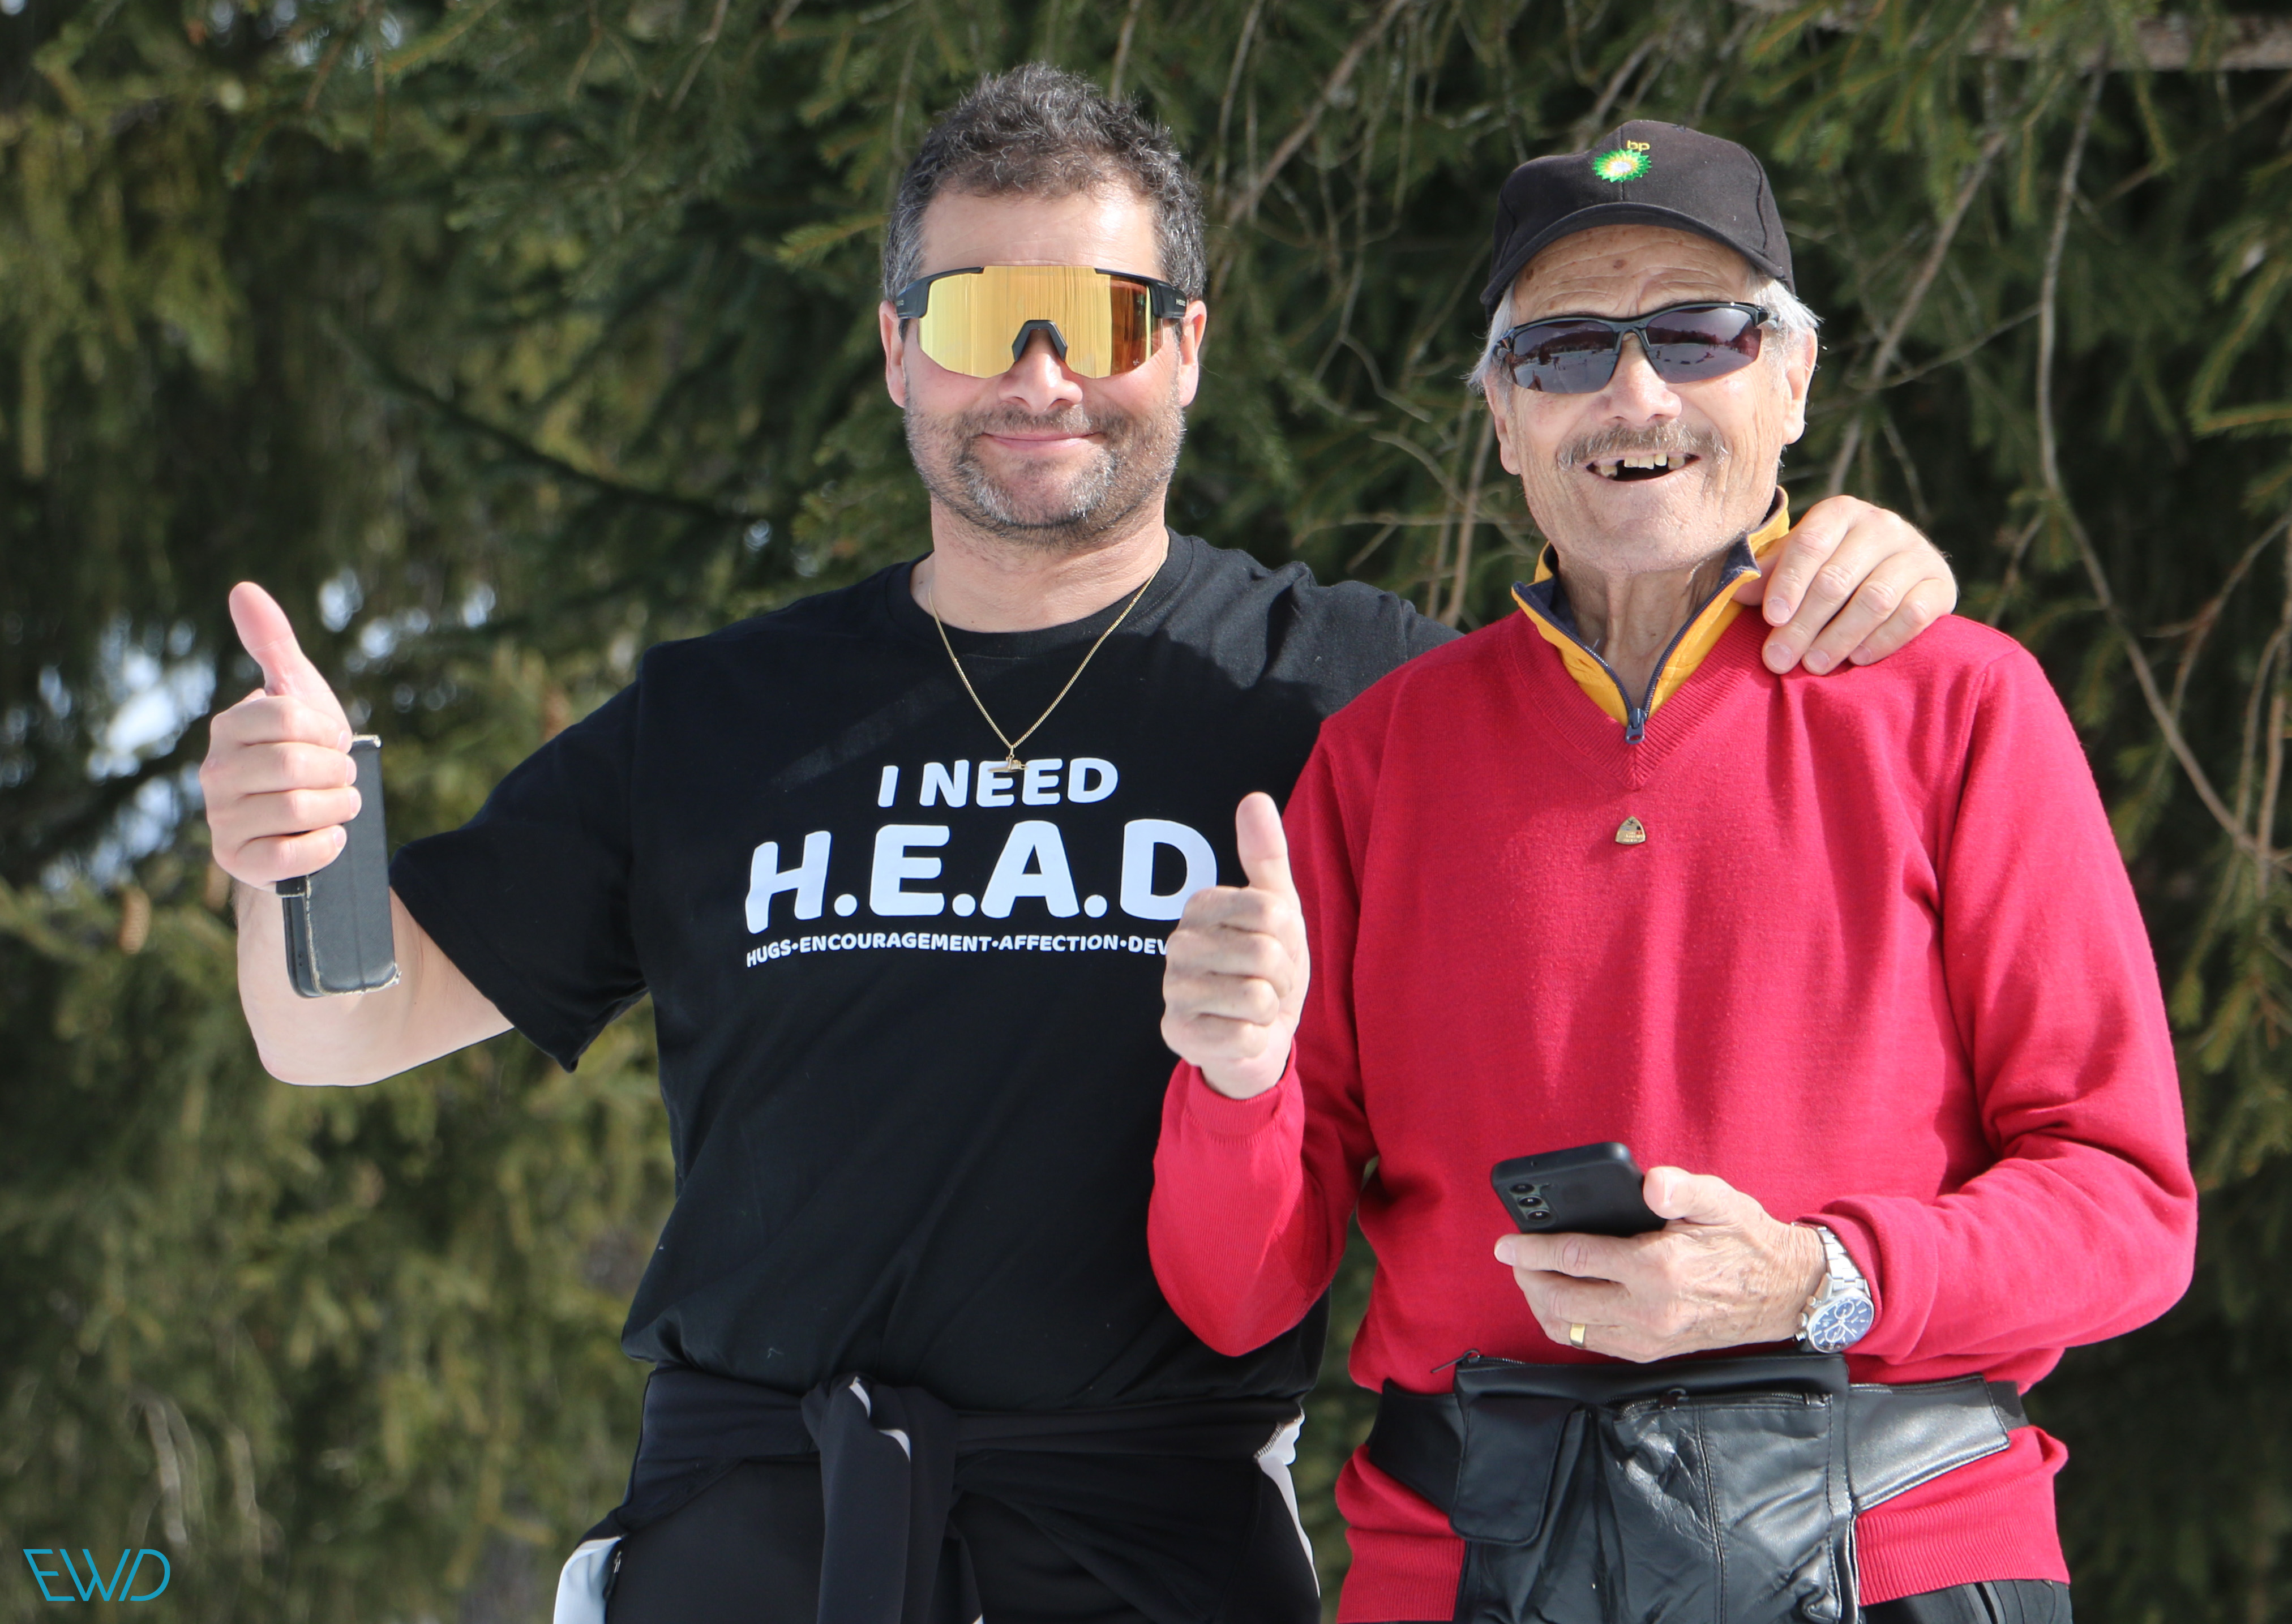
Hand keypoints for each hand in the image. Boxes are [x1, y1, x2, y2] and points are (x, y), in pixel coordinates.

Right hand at [200, 582, 359, 888]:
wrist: (310, 819)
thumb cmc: (303, 750)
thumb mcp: (296, 693)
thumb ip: (272, 642)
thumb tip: (243, 588)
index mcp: (227, 729)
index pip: (286, 716)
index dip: (325, 729)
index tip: (331, 739)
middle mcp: (214, 774)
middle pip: (294, 765)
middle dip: (337, 771)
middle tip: (341, 775)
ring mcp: (222, 821)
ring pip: (298, 809)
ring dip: (337, 806)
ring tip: (337, 803)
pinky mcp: (239, 863)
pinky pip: (292, 856)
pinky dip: (327, 845)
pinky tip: (329, 836)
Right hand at [1160, 792, 1308, 1100]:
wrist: (1256, 1038)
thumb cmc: (1267, 969)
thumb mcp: (1278, 909)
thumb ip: (1266, 854)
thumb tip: (1254, 799)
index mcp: (1200, 906)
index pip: (1270, 910)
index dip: (1288, 935)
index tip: (1276, 945)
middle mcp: (1178, 944)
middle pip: (1264, 953)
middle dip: (1282, 976)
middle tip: (1268, 982)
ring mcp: (1173, 990)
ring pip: (1255, 996)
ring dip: (1269, 1008)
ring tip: (1254, 1007)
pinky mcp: (1177, 1034)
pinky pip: (1243, 1034)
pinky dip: (1255, 1038)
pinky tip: (1239, 1033)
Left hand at [1492, 1167, 1826, 1361]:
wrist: (1785, 1292)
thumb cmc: (1746, 1240)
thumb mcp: (1720, 1201)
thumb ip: (1681, 1188)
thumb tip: (1650, 1183)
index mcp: (1659, 1269)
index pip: (1576, 1257)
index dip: (1533, 1248)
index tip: (1507, 1242)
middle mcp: (1649, 1311)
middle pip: (1562, 1300)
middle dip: (1528, 1277)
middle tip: (1516, 1258)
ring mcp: (1649, 1338)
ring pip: (1571, 1329)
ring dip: (1542, 1303)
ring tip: (1534, 1277)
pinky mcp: (1652, 1352)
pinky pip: (1591, 1343)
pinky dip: (1566, 1323)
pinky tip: (1563, 1300)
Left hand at [1736, 495, 1955, 674]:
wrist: (1897, 575)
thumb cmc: (1830, 569)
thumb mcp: (1798, 563)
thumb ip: (1769, 574)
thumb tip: (1737, 593)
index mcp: (1841, 512)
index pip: (1810, 543)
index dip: (1788, 582)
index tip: (1771, 618)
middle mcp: (1883, 525)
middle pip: (1838, 578)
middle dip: (1804, 623)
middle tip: (1779, 658)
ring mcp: (1917, 553)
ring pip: (1875, 599)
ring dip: (1839, 637)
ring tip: (1814, 665)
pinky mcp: (1941, 584)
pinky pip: (1913, 614)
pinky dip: (1884, 639)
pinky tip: (1858, 659)